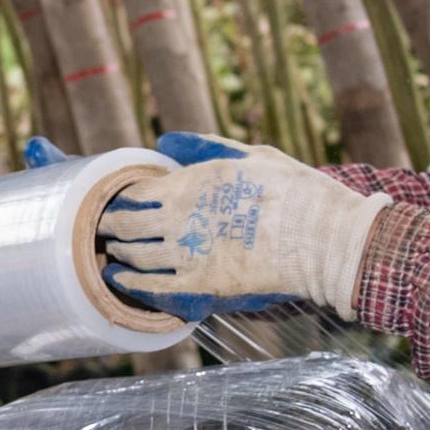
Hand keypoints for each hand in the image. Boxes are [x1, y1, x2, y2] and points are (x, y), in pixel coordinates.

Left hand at [92, 133, 382, 318]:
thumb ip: (204, 148)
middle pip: (124, 223)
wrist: (324, 239)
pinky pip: (152, 288)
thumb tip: (165, 141)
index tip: (117, 201)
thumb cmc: (293, 191)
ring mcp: (188, 253)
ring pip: (134, 255)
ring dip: (119, 253)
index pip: (134, 191)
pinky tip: (119, 280)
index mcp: (190, 182)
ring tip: (114, 252)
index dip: (120, 197)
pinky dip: (131, 283)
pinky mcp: (200, 286)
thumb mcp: (251, 156)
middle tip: (105, 228)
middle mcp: (180, 217)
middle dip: (110, 225)